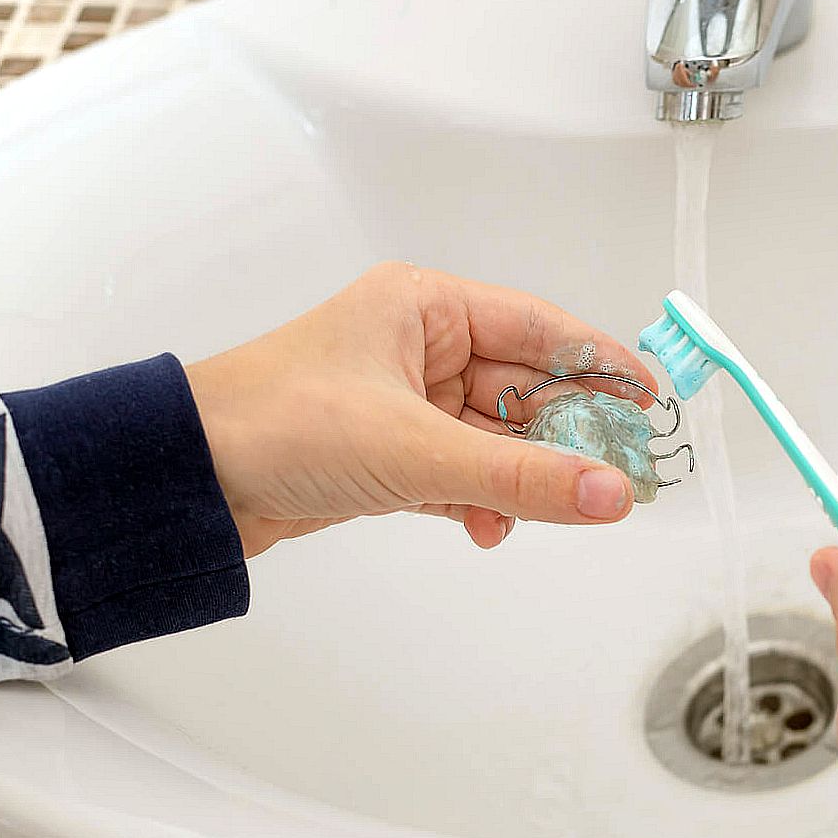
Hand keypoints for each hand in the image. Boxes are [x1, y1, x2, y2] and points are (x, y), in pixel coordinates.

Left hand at [185, 262, 658, 556]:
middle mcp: (419, 346)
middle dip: (567, 438)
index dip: (601, 365)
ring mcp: (405, 403)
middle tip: (618, 479)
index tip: (651, 403)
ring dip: (521, 480)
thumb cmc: (278, 425)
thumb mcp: (417, 450)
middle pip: (525, 389)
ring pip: (496, 440)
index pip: (541, 330)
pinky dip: (481, 502)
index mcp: (425, 307)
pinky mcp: (389, 453)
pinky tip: (488, 529)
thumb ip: (523, 479)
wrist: (185, 483)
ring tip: (550, 513)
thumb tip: (614, 494)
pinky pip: (462, 474)